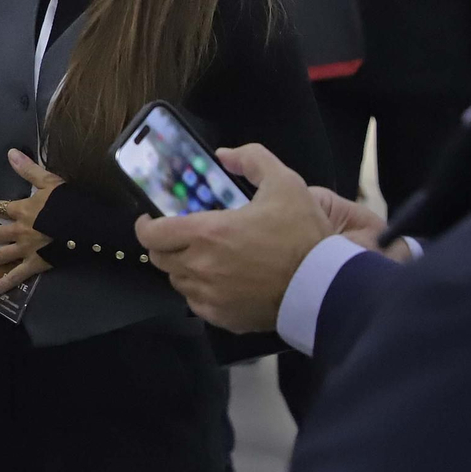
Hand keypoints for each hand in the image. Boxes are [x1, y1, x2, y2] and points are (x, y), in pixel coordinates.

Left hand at [0, 149, 61, 296]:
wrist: (85, 226)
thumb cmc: (70, 203)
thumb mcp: (50, 182)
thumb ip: (29, 170)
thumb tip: (10, 153)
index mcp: (23, 210)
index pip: (1, 208)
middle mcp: (20, 230)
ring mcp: (26, 249)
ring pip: (2, 255)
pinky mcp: (36, 264)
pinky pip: (16, 276)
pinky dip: (3, 284)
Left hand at [134, 143, 329, 332]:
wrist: (325, 286)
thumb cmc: (303, 234)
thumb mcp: (284, 183)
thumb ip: (252, 159)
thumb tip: (224, 154)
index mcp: (208, 233)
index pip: (151, 234)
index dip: (145, 226)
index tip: (150, 220)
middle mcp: (200, 267)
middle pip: (159, 258)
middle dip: (164, 244)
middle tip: (179, 236)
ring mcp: (210, 296)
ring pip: (177, 281)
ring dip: (183, 267)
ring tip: (203, 257)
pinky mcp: (223, 318)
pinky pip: (196, 304)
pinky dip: (200, 292)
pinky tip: (219, 282)